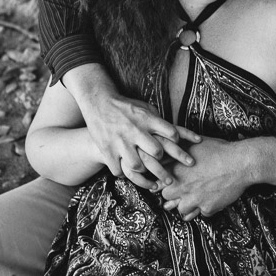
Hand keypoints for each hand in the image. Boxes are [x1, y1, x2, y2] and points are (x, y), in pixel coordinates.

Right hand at [83, 91, 199, 189]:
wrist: (98, 102)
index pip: (171, 133)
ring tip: (144, 169)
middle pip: (157, 151)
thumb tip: (175, 131)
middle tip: (160, 160)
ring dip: (142, 170)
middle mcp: (135, 130)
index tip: (175, 143)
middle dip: (161, 158)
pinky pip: (119, 171)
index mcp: (146, 119)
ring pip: (138, 165)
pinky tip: (125, 170)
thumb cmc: (125, 107)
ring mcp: (120, 142)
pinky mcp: (107, 150)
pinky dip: (122, 173)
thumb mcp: (144, 107)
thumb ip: (158, 119)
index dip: (176, 140)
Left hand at [159, 137, 251, 217]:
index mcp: (177, 171)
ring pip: (182, 210)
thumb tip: (172, 145)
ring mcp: (194, 200)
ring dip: (186, 206)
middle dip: (172, 195)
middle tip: (179, 191)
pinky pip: (201, 214)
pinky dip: (204, 209)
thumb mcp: (196, 143)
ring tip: (193, 200)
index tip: (165, 183)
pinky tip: (208, 202)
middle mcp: (182, 187)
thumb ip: (182, 148)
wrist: (240, 163)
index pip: (159, 181)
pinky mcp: (207, 208)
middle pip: (166, 197)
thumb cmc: (220, 150)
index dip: (162, 182)